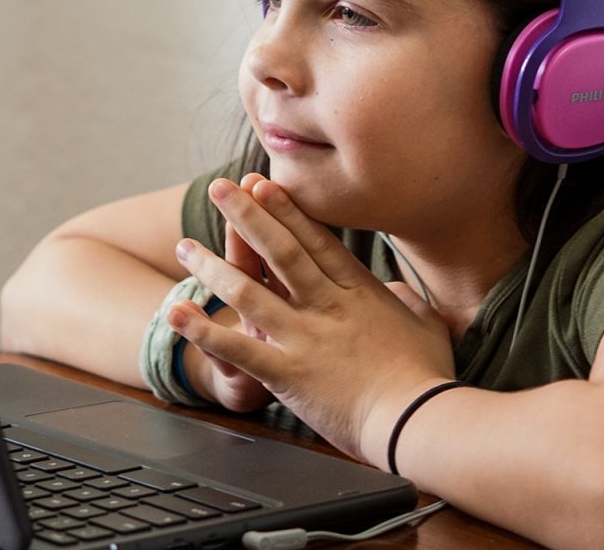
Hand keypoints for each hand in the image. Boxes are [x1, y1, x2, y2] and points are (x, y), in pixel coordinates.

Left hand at [168, 175, 457, 465]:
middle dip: (246, 215)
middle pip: (279, 250)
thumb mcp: (427, 325)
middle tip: (220, 188)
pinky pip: (237, 347)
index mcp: (358, 292)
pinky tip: (176, 312)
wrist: (418, 419)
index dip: (285, 210)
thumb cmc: (427, 377)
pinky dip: (203, 331)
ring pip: (248, 291)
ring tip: (186, 246)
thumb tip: (395, 290)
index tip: (263, 184)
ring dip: (212, 267)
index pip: (314, 241)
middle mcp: (325, 306)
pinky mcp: (287, 372)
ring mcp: (303, 337)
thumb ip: (407, 301)